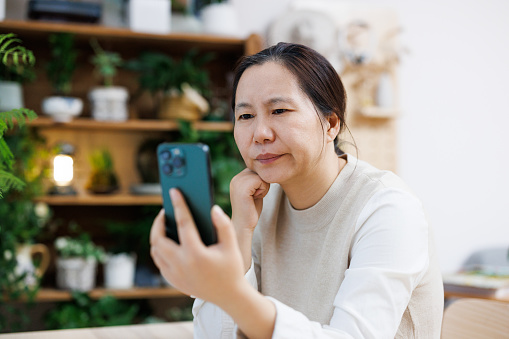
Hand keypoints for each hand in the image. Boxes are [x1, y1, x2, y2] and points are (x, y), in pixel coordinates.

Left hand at [150, 188, 246, 305]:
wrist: (229, 296)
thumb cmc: (231, 269)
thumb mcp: (231, 246)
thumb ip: (223, 225)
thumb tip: (212, 208)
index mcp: (196, 254)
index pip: (183, 223)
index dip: (179, 205)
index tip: (174, 192)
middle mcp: (181, 265)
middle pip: (159, 238)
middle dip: (158, 222)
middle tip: (164, 212)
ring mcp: (175, 274)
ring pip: (155, 250)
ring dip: (157, 236)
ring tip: (165, 225)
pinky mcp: (172, 280)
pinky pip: (159, 261)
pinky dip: (160, 249)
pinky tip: (168, 241)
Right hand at [230, 169, 269, 270]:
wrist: (243, 225)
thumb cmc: (251, 210)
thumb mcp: (254, 191)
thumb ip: (256, 180)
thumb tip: (268, 168)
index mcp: (237, 178)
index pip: (258, 170)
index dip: (262, 182)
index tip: (254, 195)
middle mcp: (236, 178)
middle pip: (261, 171)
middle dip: (263, 184)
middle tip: (255, 197)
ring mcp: (238, 182)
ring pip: (262, 176)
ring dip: (263, 187)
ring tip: (254, 198)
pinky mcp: (242, 188)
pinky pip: (261, 181)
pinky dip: (263, 190)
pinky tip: (255, 198)